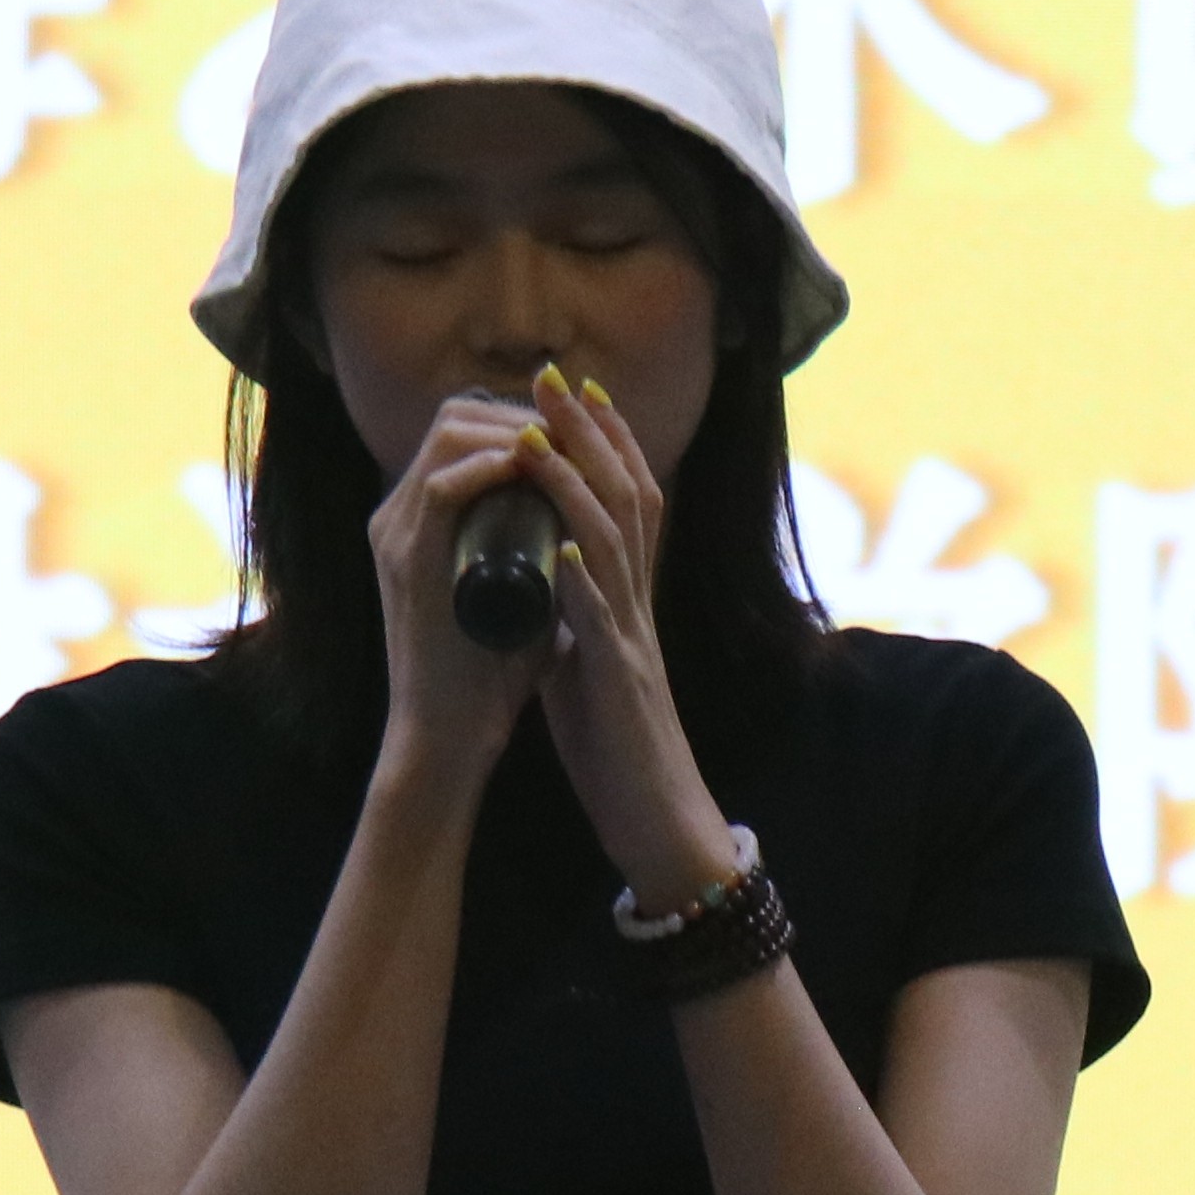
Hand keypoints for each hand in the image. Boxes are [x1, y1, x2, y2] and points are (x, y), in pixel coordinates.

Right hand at [366, 384, 561, 801]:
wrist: (450, 734)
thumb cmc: (490, 671)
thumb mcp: (518, 591)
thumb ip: (535, 553)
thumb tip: (583, 521)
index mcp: (421, 519)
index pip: (466, 429)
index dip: (523, 419)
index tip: (575, 434)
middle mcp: (400, 515)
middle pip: (455, 418)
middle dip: (520, 414)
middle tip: (572, 434)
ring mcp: (398, 533)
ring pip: (449, 436)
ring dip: (512, 431)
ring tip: (559, 447)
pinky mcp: (405, 559)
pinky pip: (443, 487)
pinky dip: (488, 467)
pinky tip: (526, 470)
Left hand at [495, 366, 741, 906]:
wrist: (654, 817)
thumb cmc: (616, 745)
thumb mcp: (586, 661)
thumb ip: (571, 617)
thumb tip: (541, 578)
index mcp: (627, 598)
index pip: (627, 501)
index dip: (605, 441)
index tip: (573, 390)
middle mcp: (639, 605)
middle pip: (627, 500)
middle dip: (589, 436)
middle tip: (554, 377)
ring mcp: (634, 640)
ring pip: (614, 547)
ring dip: (578, 489)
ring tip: (542, 440)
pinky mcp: (621, 684)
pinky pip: (602, 625)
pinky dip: (582, 583)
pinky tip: (560, 548)